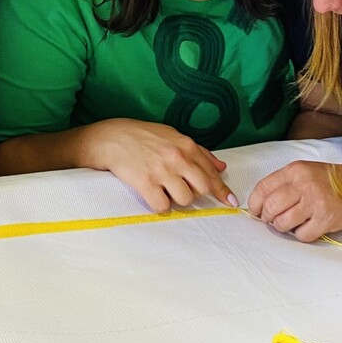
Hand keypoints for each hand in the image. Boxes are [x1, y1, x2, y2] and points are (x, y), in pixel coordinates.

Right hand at [80, 119, 234, 212]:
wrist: (111, 138)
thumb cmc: (143, 136)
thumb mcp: (173, 136)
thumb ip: (199, 152)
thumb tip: (221, 167)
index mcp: (186, 146)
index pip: (211, 174)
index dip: (222, 191)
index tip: (230, 202)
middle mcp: (177, 158)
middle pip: (202, 189)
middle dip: (195, 193)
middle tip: (181, 189)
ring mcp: (161, 171)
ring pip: (184, 200)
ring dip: (176, 200)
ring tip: (164, 189)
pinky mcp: (145, 183)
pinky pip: (162, 206)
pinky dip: (160, 205)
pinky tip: (153, 195)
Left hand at [247, 162, 341, 242]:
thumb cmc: (331, 180)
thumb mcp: (305, 171)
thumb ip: (284, 183)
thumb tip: (262, 203)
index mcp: (296, 170)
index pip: (263, 188)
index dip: (255, 203)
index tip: (256, 211)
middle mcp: (304, 184)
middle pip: (271, 207)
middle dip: (267, 218)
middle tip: (273, 220)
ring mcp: (315, 202)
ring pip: (283, 223)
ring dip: (283, 227)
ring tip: (291, 224)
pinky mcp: (326, 219)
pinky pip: (302, 235)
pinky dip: (302, 235)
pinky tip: (308, 227)